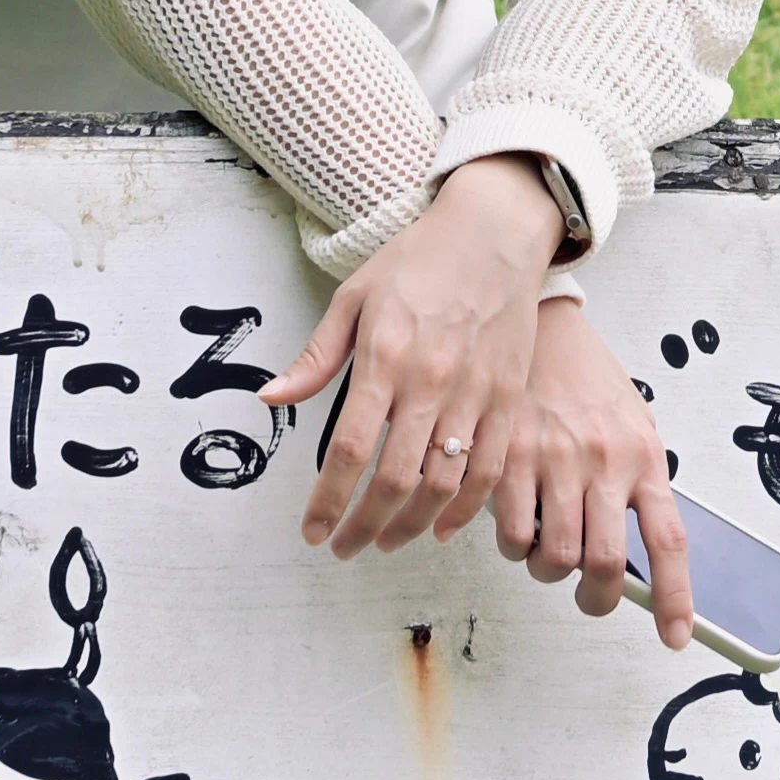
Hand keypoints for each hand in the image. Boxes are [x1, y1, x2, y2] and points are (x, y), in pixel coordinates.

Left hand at [265, 154, 562, 559]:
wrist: (495, 231)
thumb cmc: (420, 259)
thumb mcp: (354, 296)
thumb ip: (316, 356)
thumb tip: (271, 398)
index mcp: (384, 356)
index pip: (349, 449)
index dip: (328, 501)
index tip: (313, 531)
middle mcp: (431, 380)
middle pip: (395, 479)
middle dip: (364, 526)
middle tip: (345, 548)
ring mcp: (475, 392)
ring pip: (443, 484)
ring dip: (410, 525)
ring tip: (386, 541)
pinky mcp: (508, 397)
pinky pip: (488, 470)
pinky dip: (465, 509)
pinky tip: (441, 525)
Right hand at [493, 299, 694, 647]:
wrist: (544, 329)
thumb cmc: (590, 383)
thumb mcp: (634, 426)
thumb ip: (639, 483)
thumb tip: (644, 554)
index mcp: (644, 458)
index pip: (668, 541)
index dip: (674, 597)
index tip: (675, 636)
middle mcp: (604, 463)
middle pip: (606, 563)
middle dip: (598, 597)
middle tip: (590, 593)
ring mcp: (555, 462)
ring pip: (554, 558)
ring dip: (551, 572)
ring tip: (549, 550)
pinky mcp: (510, 461)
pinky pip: (511, 535)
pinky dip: (515, 548)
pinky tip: (518, 525)